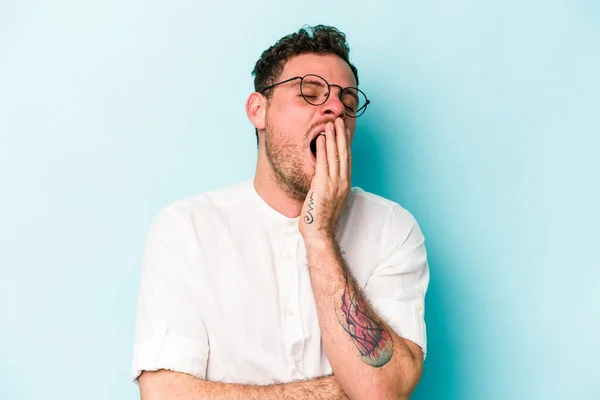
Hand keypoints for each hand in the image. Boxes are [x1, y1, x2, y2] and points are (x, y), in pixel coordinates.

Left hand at [299, 117, 351, 243]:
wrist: (320, 233)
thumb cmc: (322, 219)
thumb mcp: (330, 199)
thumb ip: (330, 186)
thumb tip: (325, 177)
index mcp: (345, 185)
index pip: (347, 159)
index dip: (346, 143)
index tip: (344, 130)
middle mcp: (342, 182)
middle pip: (344, 154)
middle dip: (341, 135)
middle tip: (340, 120)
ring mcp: (334, 183)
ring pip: (335, 155)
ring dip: (333, 137)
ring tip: (331, 123)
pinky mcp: (323, 185)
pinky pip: (323, 163)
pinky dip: (323, 149)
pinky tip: (321, 138)